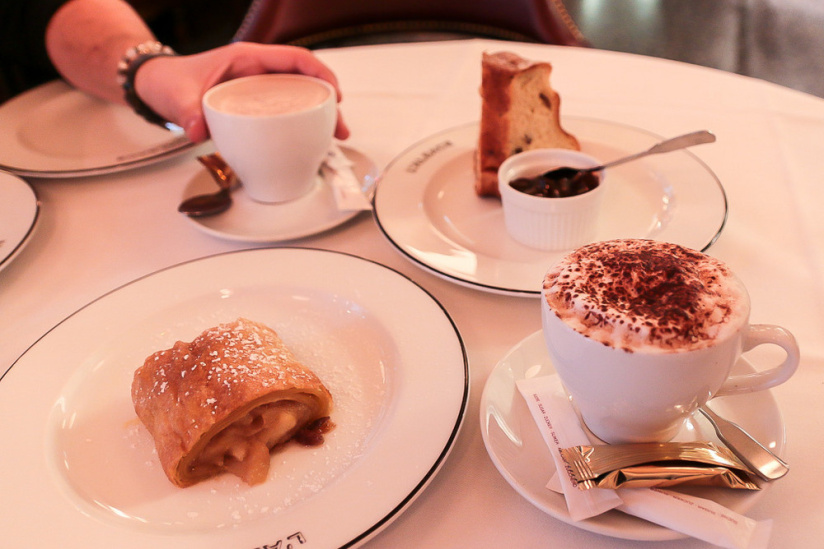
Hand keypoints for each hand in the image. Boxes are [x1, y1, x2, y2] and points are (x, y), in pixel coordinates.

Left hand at [135, 42, 350, 142]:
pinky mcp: (255, 103)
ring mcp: (258, 87)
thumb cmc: (169, 80)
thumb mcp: (176, 95)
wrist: (156, 85)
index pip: (294, 58)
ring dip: (320, 116)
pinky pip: (286, 110)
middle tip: (341, 128)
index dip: (319, 74)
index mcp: (247, 58)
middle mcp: (258, 71)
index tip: (334, 94)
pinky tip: (311, 142)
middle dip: (329, 102)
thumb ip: (187, 112)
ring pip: (299, 97)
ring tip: (335, 139)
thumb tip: (198, 130)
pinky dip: (302, 124)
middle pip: (305, 80)